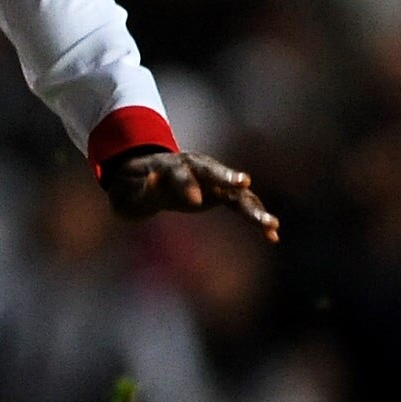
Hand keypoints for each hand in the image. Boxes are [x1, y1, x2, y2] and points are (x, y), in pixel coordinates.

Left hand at [100, 148, 278, 241]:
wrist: (148, 178)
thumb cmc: (133, 188)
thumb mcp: (127, 193)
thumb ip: (141, 190)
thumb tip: (153, 180)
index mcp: (168, 165)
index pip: (178, 172)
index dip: (185, 186)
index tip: (194, 202)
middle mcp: (196, 167)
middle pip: (213, 172)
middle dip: (228, 178)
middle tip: (243, 184)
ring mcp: (213, 179)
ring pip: (236, 191)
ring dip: (254, 207)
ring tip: (271, 225)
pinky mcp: (223, 193)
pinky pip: (243, 205)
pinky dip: (257, 218)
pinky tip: (272, 236)